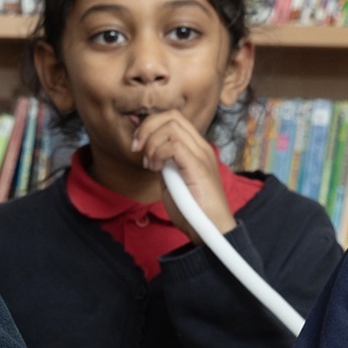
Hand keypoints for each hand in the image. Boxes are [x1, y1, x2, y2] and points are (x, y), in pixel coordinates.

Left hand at [132, 110, 235, 238]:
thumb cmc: (192, 211)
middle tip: (137, 150)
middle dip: (147, 128)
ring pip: (172, 126)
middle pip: (172, 116)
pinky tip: (156, 169)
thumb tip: (147, 151)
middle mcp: (201, 147)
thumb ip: (163, 164)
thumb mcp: (171, 182)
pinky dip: (158, 153)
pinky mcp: (198, 167)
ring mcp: (201, 155)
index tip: (137, 146)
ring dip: (151, 142)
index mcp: (196, 148)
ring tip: (149, 164)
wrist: (211, 231)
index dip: (150, 125)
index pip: (173, 118)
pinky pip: (174, 145)